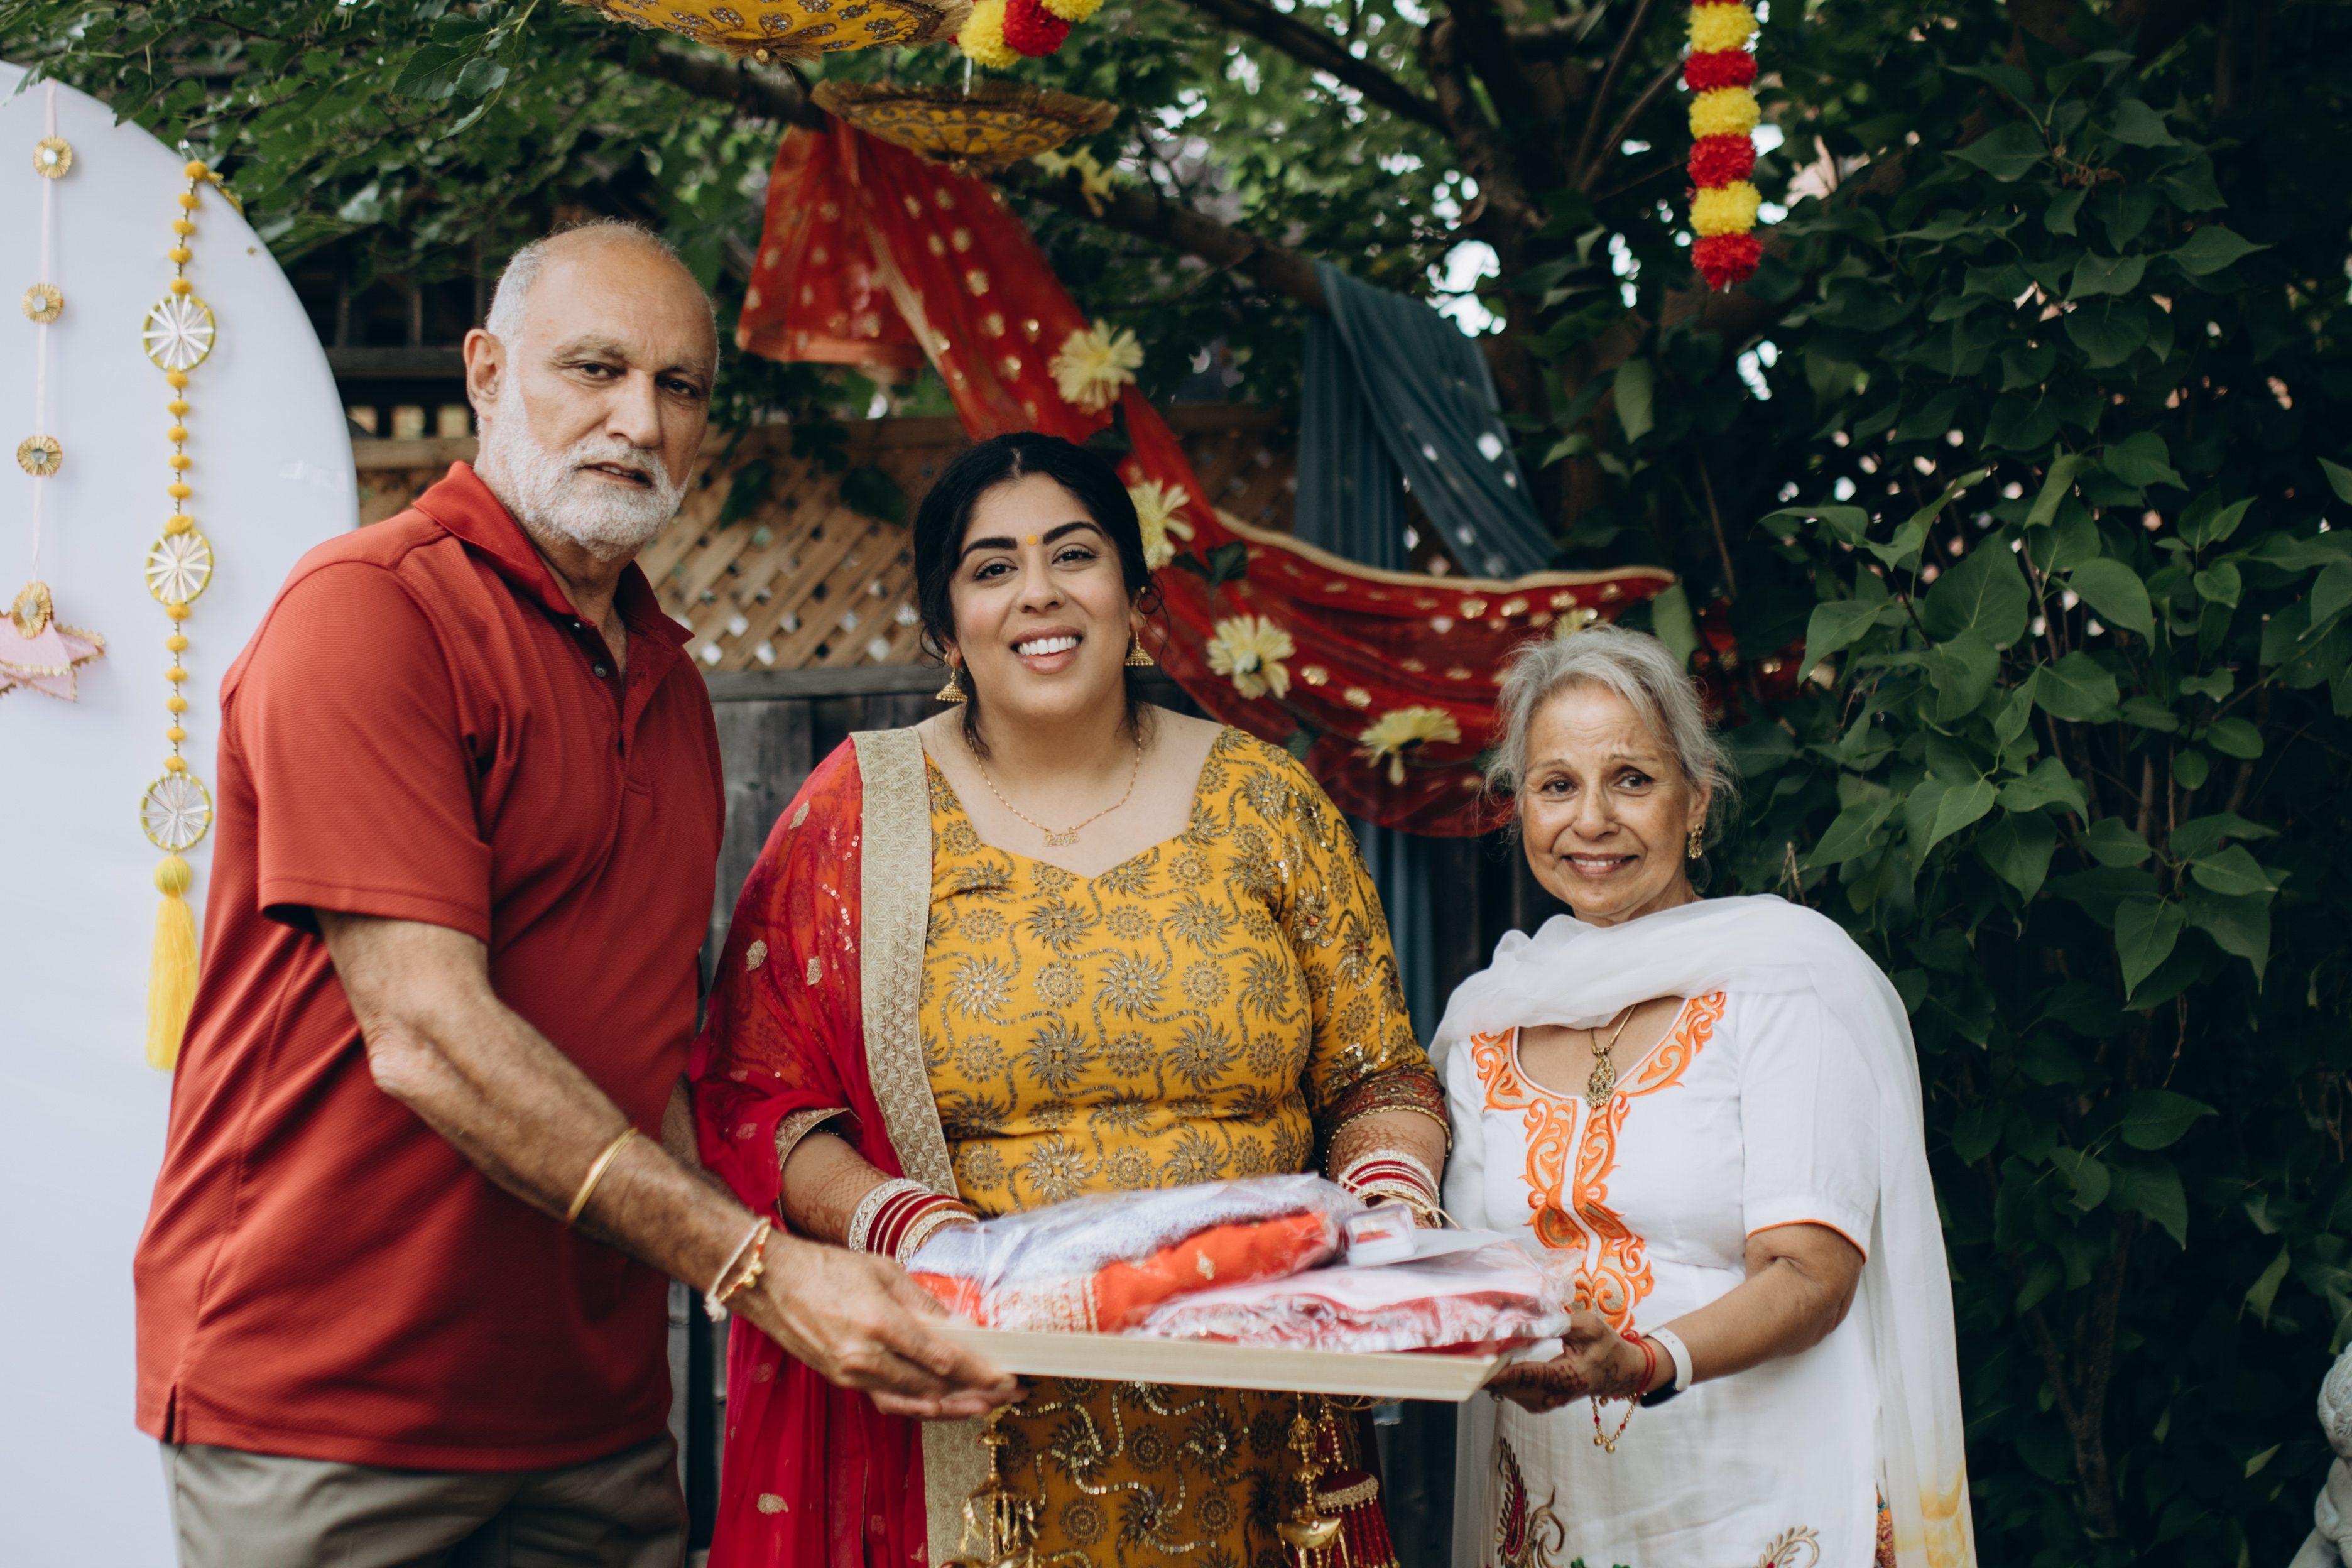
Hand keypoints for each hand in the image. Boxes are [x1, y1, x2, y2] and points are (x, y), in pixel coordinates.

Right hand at [735, 1235, 1022, 1420]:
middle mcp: (865, 1356)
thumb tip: (959, 1324)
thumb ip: (923, 1302)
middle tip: (1006, 1392)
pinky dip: (918, 1406)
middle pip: (932, 1385)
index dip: (978, 1372)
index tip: (1005, 1377)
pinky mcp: (841, 1380)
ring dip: (951, 1406)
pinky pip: (888, 1400)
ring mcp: (851, 1373)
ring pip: (912, 1399)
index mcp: (880, 1322)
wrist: (771, 1284)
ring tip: (982, 1405)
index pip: (942, 1357)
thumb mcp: (883, 1271)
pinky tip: (940, 1405)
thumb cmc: (825, 1268)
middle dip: (975, 1391)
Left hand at [1487, 1311, 1650, 1412]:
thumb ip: (1556, 1321)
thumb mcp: (1587, 1326)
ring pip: (1505, 1389)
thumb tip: (1525, 1314)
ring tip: (1476, 1348)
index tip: (1474, 1363)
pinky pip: (1509, 1390)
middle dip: (1486, 1366)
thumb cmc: (1605, 1346)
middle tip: (1465, 1345)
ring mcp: (1543, 1402)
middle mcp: (1553, 1396)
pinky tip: (1492, 1358)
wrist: (1619, 1372)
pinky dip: (1499, 1375)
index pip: (1525, 1375)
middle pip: (1508, 1384)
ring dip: (1491, 1371)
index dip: (1497, 1370)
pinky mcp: (1536, 1402)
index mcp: (1568, 1377)